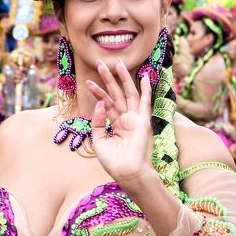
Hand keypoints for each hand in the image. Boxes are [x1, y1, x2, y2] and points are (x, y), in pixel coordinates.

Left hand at [85, 59, 152, 187]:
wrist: (127, 173)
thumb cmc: (114, 162)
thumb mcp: (99, 140)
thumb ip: (98, 122)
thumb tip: (100, 103)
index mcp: (117, 124)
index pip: (106, 104)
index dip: (98, 92)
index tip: (89, 82)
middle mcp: (127, 119)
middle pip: (117, 94)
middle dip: (109, 79)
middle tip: (101, 63)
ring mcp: (136, 119)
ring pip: (129, 94)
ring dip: (123, 78)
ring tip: (117, 62)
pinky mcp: (143, 121)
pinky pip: (145, 102)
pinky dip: (146, 89)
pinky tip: (145, 76)